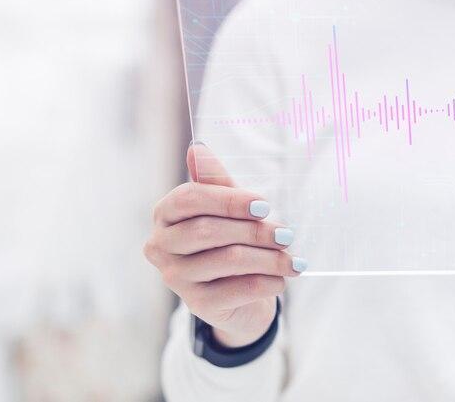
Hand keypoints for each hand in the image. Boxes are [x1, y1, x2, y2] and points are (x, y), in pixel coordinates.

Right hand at [143, 142, 305, 347]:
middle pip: (208, 230)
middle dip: (255, 230)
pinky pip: (239, 288)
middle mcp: (161, 246)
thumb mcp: (227, 207)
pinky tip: (282, 279)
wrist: (239, 296)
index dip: (229, 200)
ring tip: (294, 260)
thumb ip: (214, 181)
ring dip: (269, 258)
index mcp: (165, 214)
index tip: (264, 205)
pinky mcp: (197, 305)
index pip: (190, 199)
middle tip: (287, 234)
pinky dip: (268, 281)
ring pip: (228, 259)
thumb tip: (197, 148)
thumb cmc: (231, 239)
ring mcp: (175, 278)